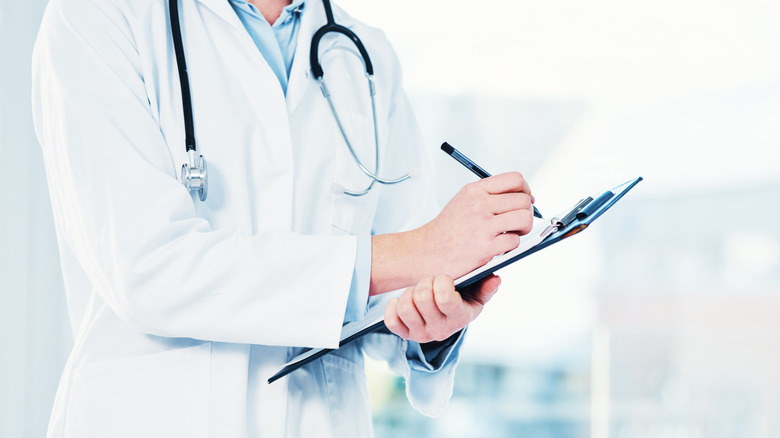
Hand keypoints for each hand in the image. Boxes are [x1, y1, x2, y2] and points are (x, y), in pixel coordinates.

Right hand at [370, 172, 533, 294]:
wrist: (426, 251)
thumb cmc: (448, 229)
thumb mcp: (464, 200)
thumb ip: (490, 195)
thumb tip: (523, 196)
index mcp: (475, 190)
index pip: (515, 179)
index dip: (525, 190)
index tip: (524, 200)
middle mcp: (479, 204)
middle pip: (523, 200)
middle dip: (526, 212)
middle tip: (516, 221)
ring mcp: (483, 225)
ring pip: (524, 219)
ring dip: (523, 228)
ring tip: (511, 233)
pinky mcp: (485, 247)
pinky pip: (515, 241)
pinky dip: (511, 246)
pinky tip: (499, 246)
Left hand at [384, 274, 500, 342]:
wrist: (448, 316)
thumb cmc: (464, 299)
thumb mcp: (478, 294)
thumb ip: (487, 287)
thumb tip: (494, 279)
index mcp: (460, 318)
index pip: (445, 297)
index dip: (441, 281)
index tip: (444, 278)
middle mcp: (440, 331)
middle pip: (422, 297)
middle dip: (425, 282)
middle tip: (430, 282)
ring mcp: (421, 335)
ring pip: (404, 306)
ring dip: (409, 293)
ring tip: (418, 292)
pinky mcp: (405, 335)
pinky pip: (391, 320)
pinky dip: (393, 306)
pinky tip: (403, 302)